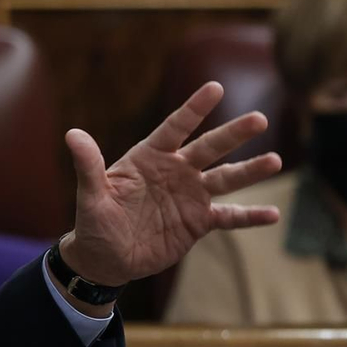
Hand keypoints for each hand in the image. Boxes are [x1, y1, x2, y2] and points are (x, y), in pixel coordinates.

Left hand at [60, 82, 282, 286]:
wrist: (105, 258)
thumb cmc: (94, 222)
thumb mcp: (91, 195)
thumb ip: (88, 166)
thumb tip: (72, 134)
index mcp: (150, 158)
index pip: (175, 128)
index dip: (193, 109)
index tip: (215, 88)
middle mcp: (175, 171)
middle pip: (209, 148)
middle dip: (233, 134)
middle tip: (259, 118)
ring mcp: (190, 196)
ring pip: (226, 179)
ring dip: (250, 171)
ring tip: (275, 161)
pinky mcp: (198, 223)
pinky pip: (228, 217)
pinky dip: (249, 216)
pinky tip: (273, 215)